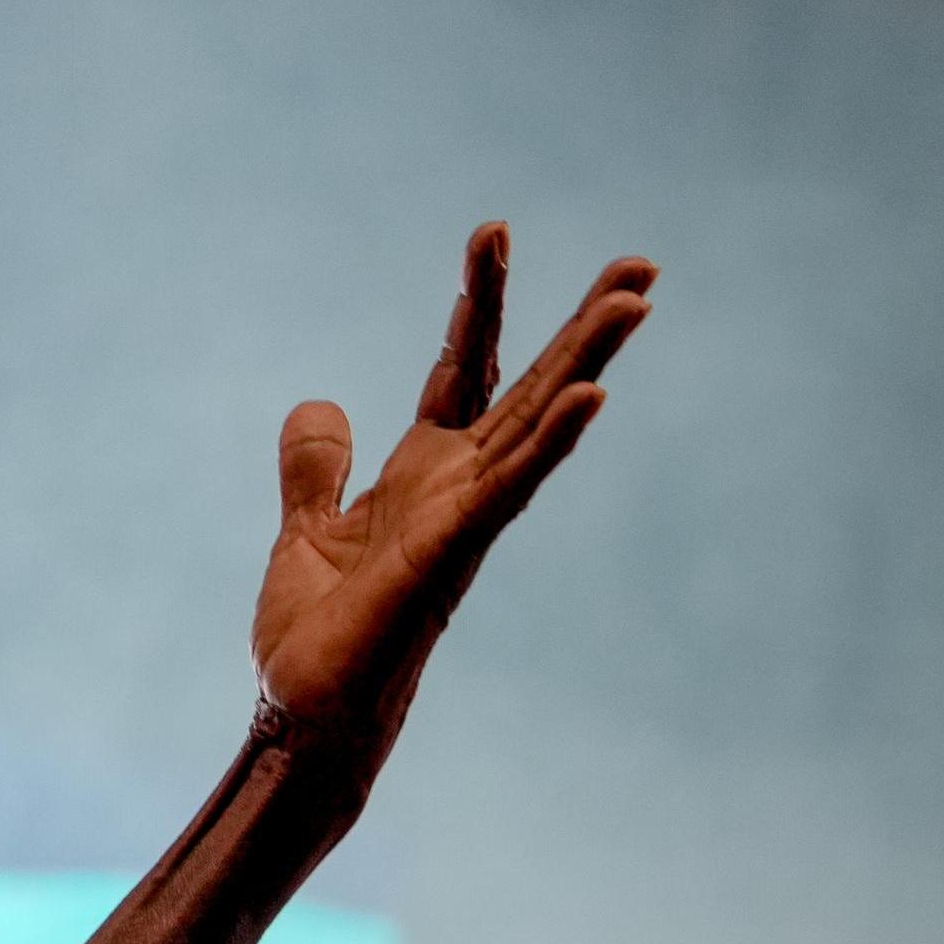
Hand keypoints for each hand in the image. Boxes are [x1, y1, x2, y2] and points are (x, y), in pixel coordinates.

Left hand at [251, 224, 651, 765]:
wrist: (303, 712)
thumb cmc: (319, 637)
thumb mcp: (304, 531)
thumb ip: (315, 469)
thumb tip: (321, 406)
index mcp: (424, 473)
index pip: (464, 367)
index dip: (480, 303)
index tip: (495, 231)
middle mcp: (459, 488)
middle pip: (529, 385)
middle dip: (580, 323)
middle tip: (641, 262)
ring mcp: (463, 519)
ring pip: (537, 424)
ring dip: (586, 363)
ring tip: (636, 299)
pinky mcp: (450, 553)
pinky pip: (510, 487)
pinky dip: (549, 442)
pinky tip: (590, 396)